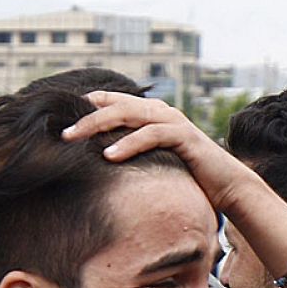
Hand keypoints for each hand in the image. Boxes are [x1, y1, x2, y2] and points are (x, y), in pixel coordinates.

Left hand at [63, 91, 255, 216]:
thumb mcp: (151, 164)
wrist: (226, 186)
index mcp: (150, 115)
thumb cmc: (186, 178)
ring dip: (99, 124)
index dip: (87, 105)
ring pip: (129, 114)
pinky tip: (109, 155)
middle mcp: (160, 112)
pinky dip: (129, 143)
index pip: (113, 101)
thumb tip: (97, 165)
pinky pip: (152, 134)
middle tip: (61, 132)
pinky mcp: (184, 136)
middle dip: (85, 116)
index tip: (60, 118)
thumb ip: (130, 156)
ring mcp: (172, 121)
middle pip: (115, 105)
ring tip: (74, 139)